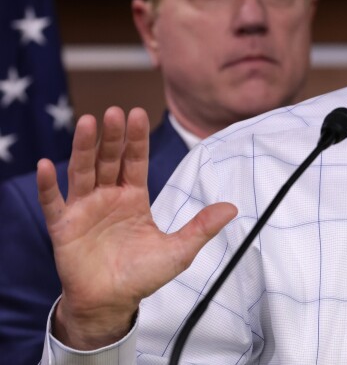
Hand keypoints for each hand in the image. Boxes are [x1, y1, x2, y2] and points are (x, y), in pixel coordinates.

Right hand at [37, 107, 236, 349]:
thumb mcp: (179, 250)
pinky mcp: (64, 226)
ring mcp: (84, 209)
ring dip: (83, 147)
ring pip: (82, 171)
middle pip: (109, 159)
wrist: (112, 303)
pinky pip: (53, 202)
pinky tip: (44, 165)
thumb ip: (202, 227)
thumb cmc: (143, 275)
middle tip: (115, 111)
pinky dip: (47, 185)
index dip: (136, 139)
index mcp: (134, 197)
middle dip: (112, 136)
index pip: (135, 161)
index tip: (138, 113)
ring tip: (87, 122)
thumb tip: (233, 207)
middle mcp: (108, 196)